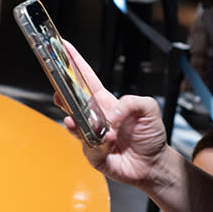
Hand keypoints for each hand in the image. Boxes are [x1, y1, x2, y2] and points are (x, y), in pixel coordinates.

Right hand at [61, 41, 168, 188]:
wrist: (154, 164)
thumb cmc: (150, 135)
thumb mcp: (149, 108)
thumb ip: (133, 102)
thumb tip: (113, 112)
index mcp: (105, 102)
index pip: (85, 79)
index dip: (74, 62)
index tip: (63, 47)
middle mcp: (95, 117)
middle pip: (71, 101)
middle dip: (61, 94)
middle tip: (58, 91)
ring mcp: (91, 136)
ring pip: (75, 126)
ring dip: (79, 123)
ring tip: (86, 123)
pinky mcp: (94, 154)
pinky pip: (90, 148)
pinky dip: (100, 145)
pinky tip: (110, 142)